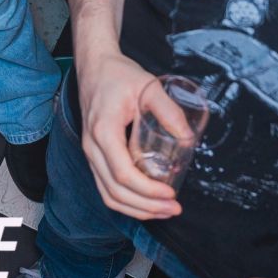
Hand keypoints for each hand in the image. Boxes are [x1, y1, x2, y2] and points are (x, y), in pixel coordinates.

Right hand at [75, 51, 185, 221]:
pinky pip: (105, 187)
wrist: (95, 67)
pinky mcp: (94, 156)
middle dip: (146, 206)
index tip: (170, 193)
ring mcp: (90, 153)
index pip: (123, 173)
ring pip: (108, 194)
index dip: (148, 190)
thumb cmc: (118, 75)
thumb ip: (169, 111)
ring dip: (136, 209)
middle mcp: (92, 147)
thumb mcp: (148, 86)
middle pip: (115, 191)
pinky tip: (145, 203)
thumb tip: (187, 139)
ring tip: (162, 211)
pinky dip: (125, 202)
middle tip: (173, 208)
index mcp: (103, 131)